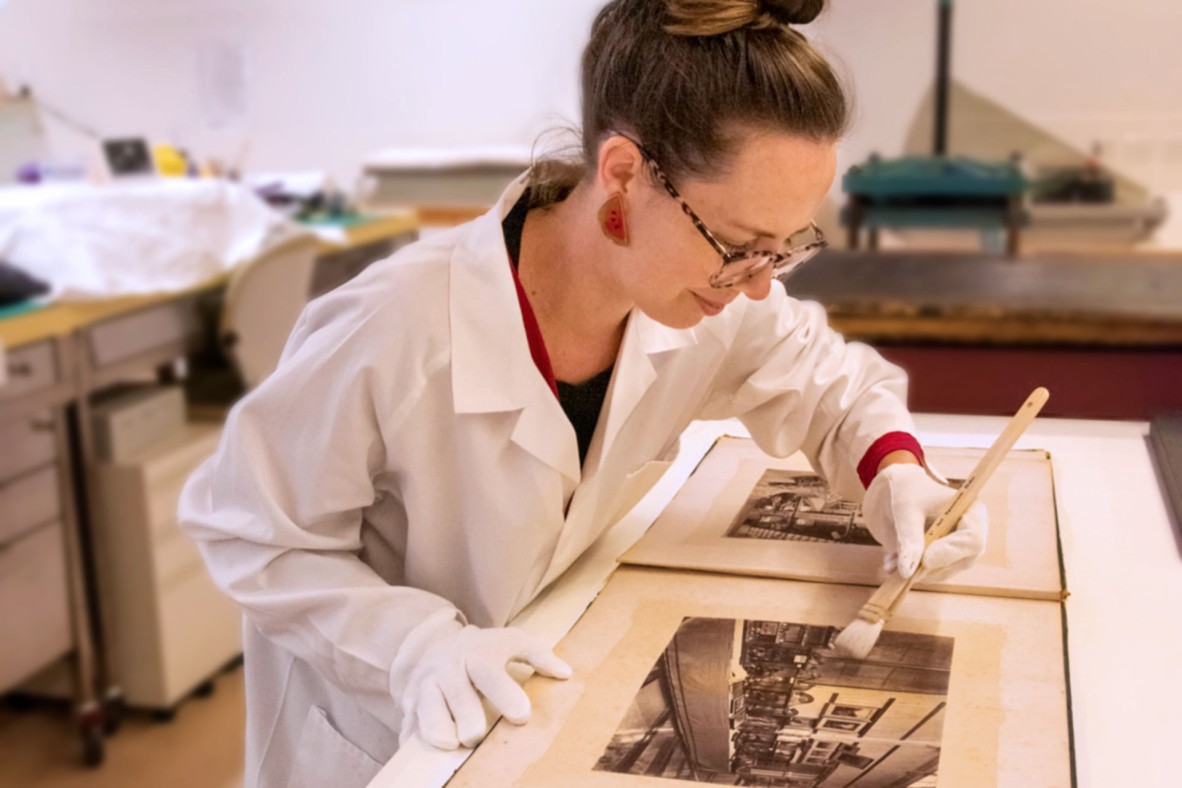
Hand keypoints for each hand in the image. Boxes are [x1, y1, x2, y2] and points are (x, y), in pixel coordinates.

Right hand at [399, 622, 571, 749]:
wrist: (434, 646)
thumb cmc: (482, 651)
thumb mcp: (510, 641)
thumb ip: (538, 656)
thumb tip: (566, 674)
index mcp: (476, 653)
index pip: (489, 673)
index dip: (505, 694)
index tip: (522, 716)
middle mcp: (448, 670)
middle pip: (458, 697)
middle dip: (469, 719)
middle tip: (478, 735)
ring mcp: (425, 688)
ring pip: (429, 712)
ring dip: (441, 730)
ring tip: (454, 743)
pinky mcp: (409, 707)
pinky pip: (410, 728)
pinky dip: (417, 742)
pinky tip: (427, 758)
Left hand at [862, 463, 987, 581]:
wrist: (895, 493)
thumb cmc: (905, 492)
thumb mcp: (904, 510)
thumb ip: (909, 538)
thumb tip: (907, 572)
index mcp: (973, 512)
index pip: (974, 540)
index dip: (951, 552)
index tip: (925, 560)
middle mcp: (972, 535)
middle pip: (961, 561)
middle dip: (929, 565)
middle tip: (900, 564)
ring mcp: (959, 552)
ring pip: (942, 572)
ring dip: (915, 570)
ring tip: (892, 559)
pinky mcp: (942, 563)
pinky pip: (928, 576)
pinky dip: (908, 572)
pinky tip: (892, 562)